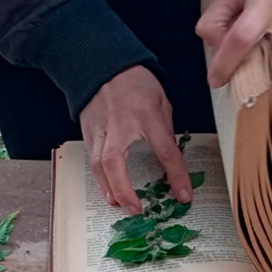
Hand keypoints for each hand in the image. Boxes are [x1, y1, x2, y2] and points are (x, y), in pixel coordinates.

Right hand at [79, 65, 190, 214]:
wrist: (102, 63)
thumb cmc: (135, 81)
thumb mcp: (161, 100)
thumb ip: (165, 129)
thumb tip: (171, 158)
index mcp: (146, 113)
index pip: (165, 150)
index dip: (176, 175)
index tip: (184, 196)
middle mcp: (119, 123)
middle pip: (114, 161)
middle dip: (123, 189)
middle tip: (135, 209)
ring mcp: (99, 128)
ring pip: (97, 164)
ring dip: (108, 188)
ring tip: (119, 204)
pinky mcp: (87, 131)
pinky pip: (91, 159)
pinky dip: (100, 178)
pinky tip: (108, 190)